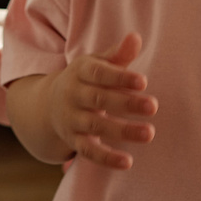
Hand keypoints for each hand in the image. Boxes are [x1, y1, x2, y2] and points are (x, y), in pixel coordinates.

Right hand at [46, 31, 155, 168]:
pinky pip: (88, 151)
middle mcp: (73, 94)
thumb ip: (118, 55)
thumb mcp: (96, 64)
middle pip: (99, 98)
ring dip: (122, 130)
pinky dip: (106, 158)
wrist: (47, 104)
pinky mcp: (73, 140)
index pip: (99, 72)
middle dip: (126, 103)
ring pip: (95, 125)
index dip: (120, 77)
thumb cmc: (85, 80)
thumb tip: (135, 37)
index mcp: (80, 72)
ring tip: (149, 133)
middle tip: (153, 106)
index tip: (143, 81)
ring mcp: (71, 119)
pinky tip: (128, 162)